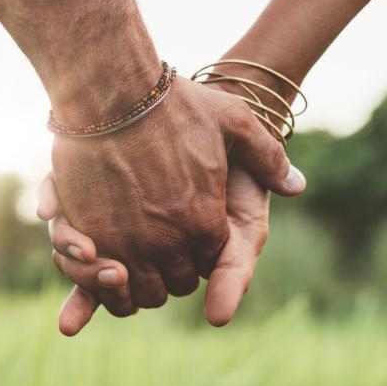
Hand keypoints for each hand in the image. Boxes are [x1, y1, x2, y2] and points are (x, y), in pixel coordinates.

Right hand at [50, 77, 304, 309]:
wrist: (111, 92)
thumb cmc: (174, 104)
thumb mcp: (234, 121)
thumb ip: (268, 157)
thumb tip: (297, 186)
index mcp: (205, 222)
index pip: (209, 265)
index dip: (200, 253)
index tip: (188, 237)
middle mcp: (168, 242)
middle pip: (173, 285)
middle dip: (170, 272)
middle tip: (161, 250)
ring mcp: (126, 244)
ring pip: (137, 292)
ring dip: (136, 283)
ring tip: (132, 260)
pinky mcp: (89, 238)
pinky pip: (96, 282)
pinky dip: (100, 280)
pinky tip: (101, 261)